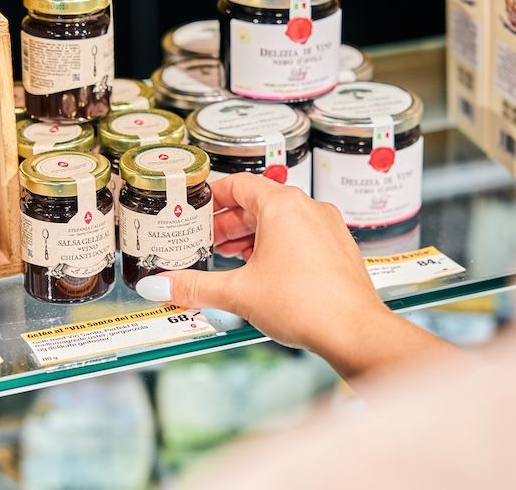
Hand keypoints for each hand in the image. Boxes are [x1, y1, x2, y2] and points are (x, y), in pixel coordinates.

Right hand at [135, 173, 463, 378]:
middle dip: (229, 223)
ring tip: (232, 258)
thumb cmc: (307, 304)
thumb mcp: (238, 293)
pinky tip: (264, 272)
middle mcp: (308, 209)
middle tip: (207, 241)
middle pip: (259, 202)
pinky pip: (301, 236)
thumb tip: (162, 285)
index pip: (239, 184)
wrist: (354, 331)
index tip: (196, 209)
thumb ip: (194, 287)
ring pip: (281, 220)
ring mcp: (327, 227)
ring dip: (252, 235)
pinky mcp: (338, 248)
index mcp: (283, 206)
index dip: (212, 196)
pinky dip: (277, 246)